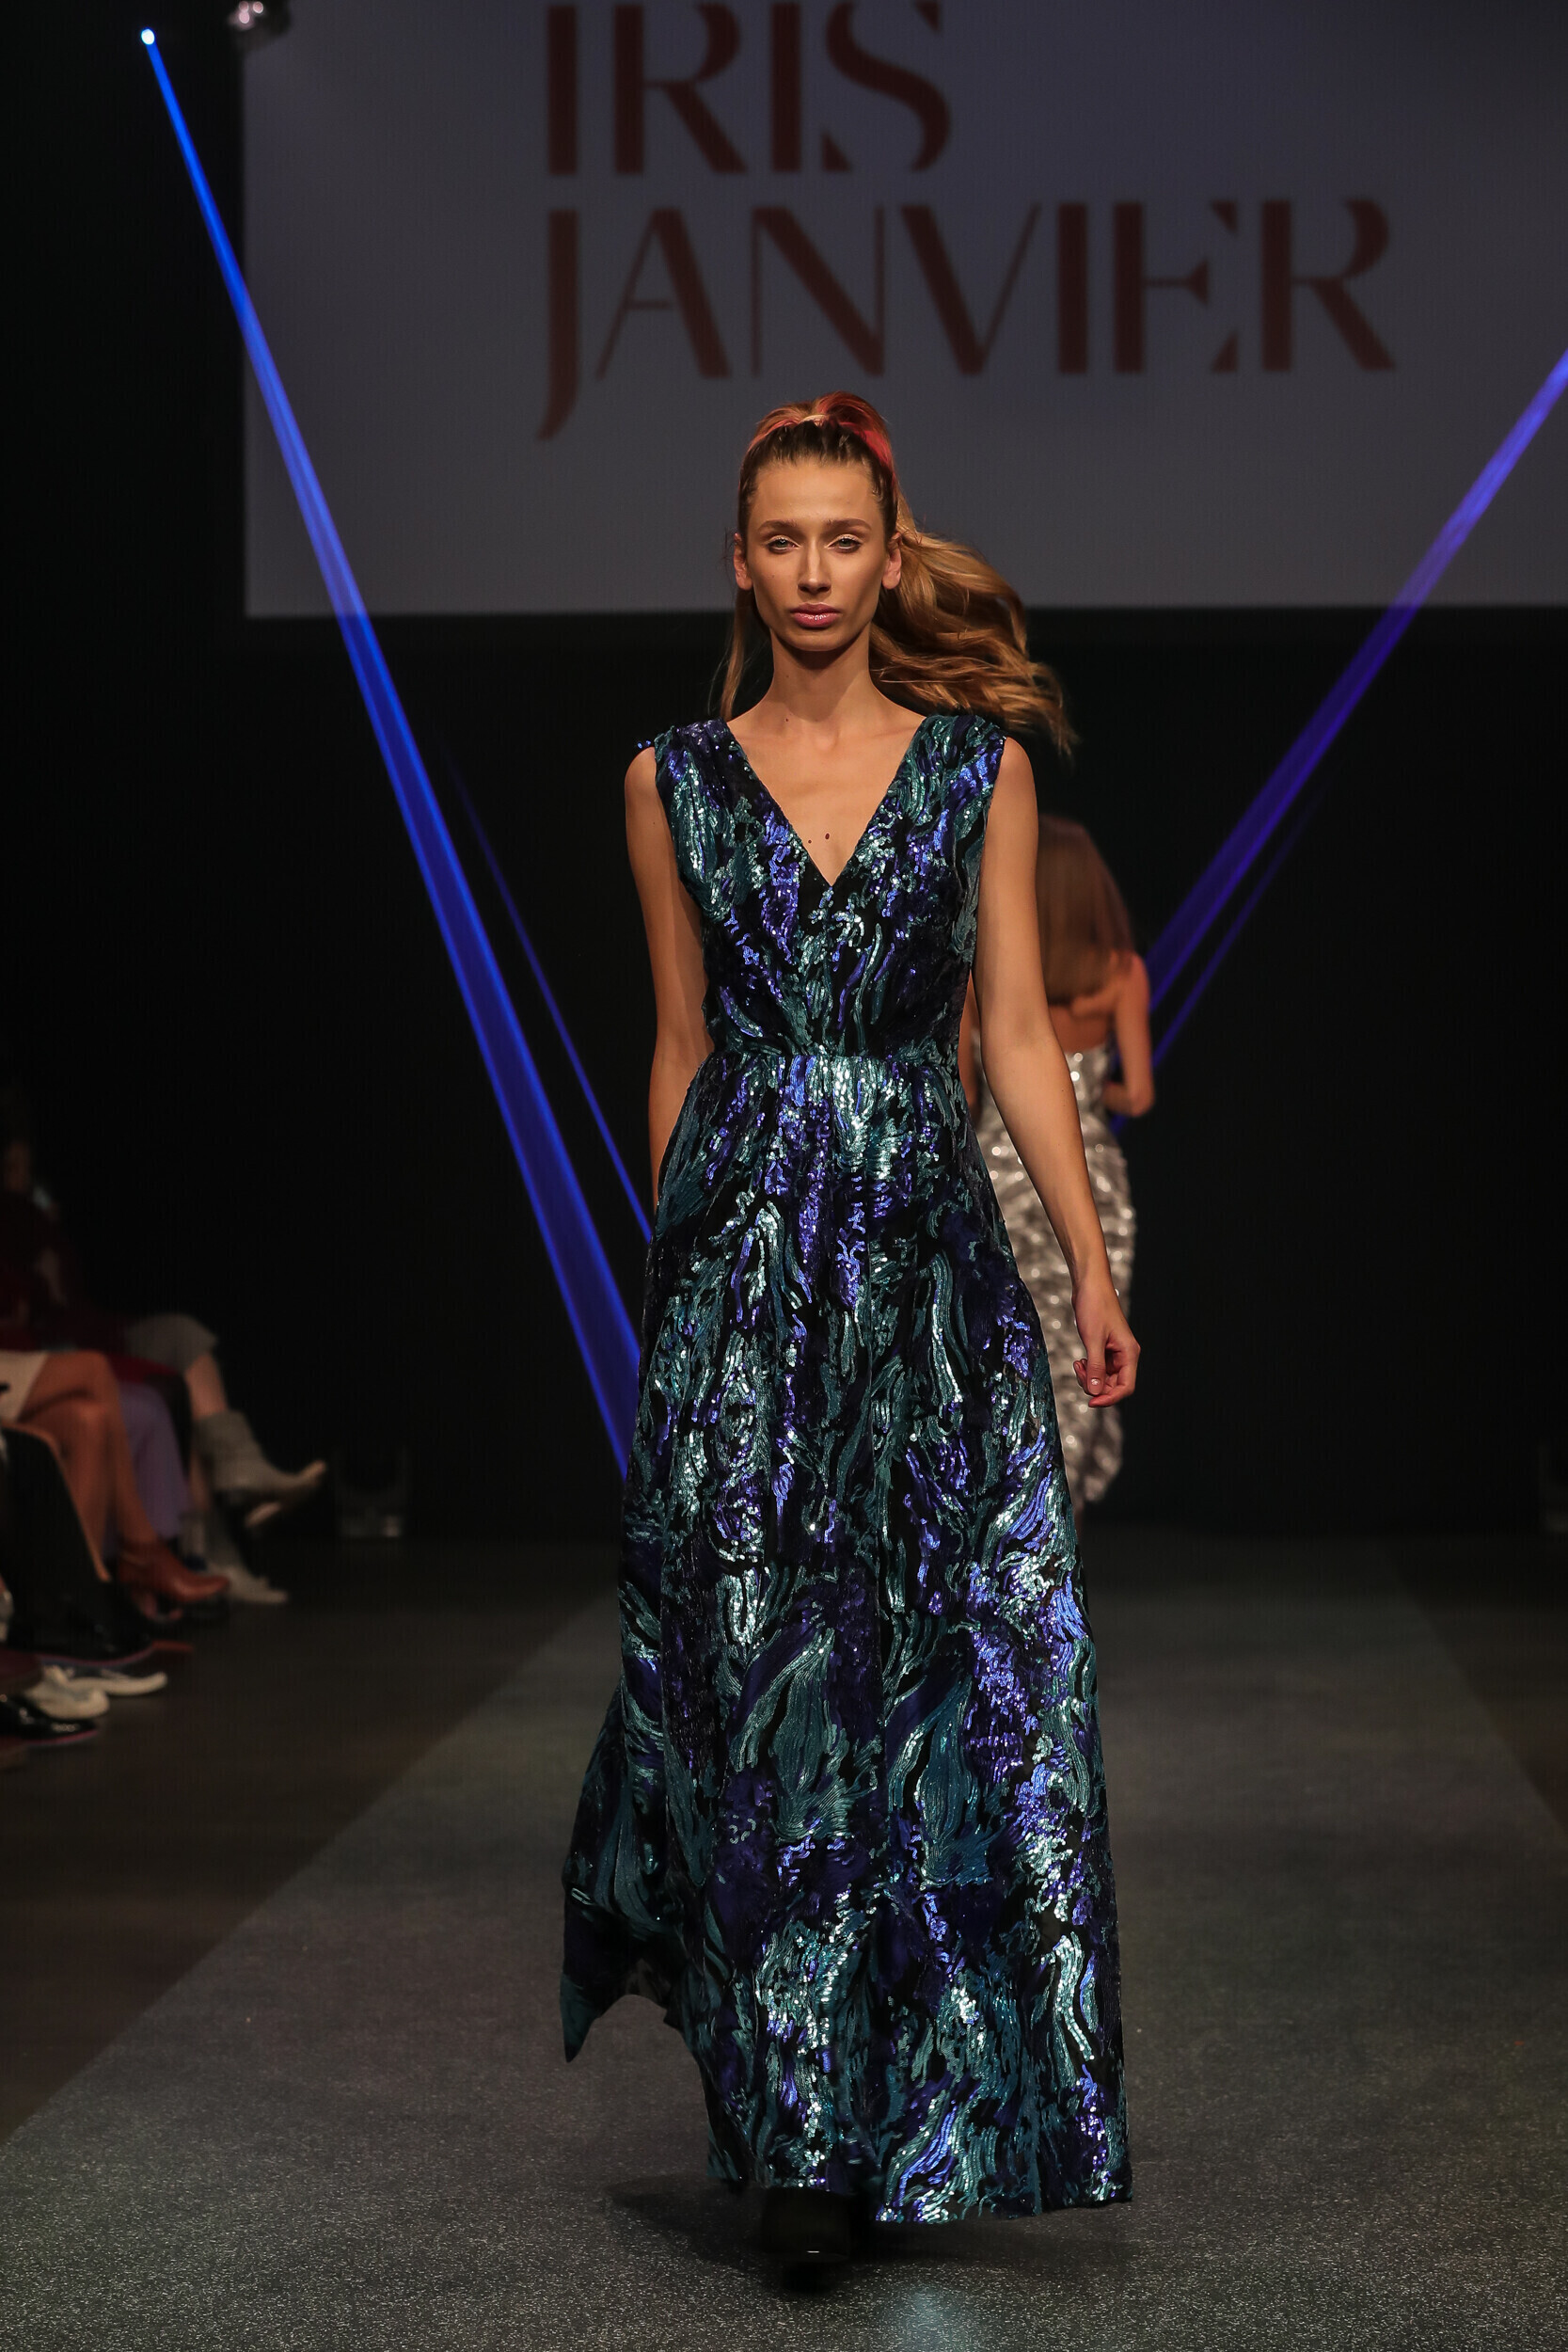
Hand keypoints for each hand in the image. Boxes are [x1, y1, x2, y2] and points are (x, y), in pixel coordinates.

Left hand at [1072, 1272, 1138, 1406]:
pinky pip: (1099, 1368)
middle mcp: (1125, 1355)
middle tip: (1079, 1372)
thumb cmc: (1095, 1307)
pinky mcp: (1104, 1348)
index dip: (1109, 1398)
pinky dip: (1088, 1369)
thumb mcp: (1093, 1340)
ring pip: (1104, 1378)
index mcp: (1129, 1353)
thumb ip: (1096, 1367)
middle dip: (1095, 1385)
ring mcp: (1115, 1352)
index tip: (1091, 1402)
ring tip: (1078, 1364)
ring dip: (1090, 1377)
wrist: (1090, 1285)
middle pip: (1114, 1386)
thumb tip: (1095, 1392)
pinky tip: (1079, 1360)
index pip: (1126, 1387)